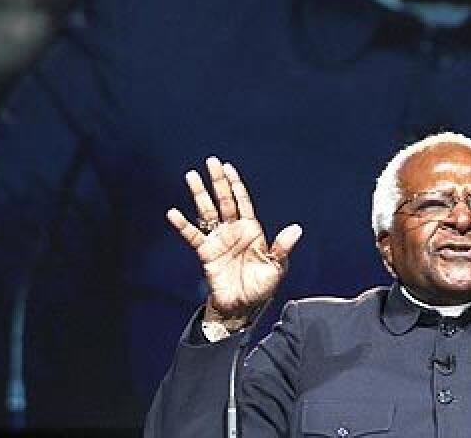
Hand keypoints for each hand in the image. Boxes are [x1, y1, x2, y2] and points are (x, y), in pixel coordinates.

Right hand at [167, 157, 301, 324]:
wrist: (242, 308)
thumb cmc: (261, 288)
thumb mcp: (276, 267)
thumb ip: (282, 247)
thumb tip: (297, 228)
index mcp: (251, 230)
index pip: (242, 201)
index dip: (236, 184)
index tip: (228, 167)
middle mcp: (233, 231)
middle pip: (224, 200)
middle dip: (218, 181)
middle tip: (210, 161)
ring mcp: (218, 240)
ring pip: (207, 212)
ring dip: (200, 195)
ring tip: (191, 176)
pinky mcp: (206, 253)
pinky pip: (192, 235)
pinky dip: (183, 224)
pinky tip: (174, 213)